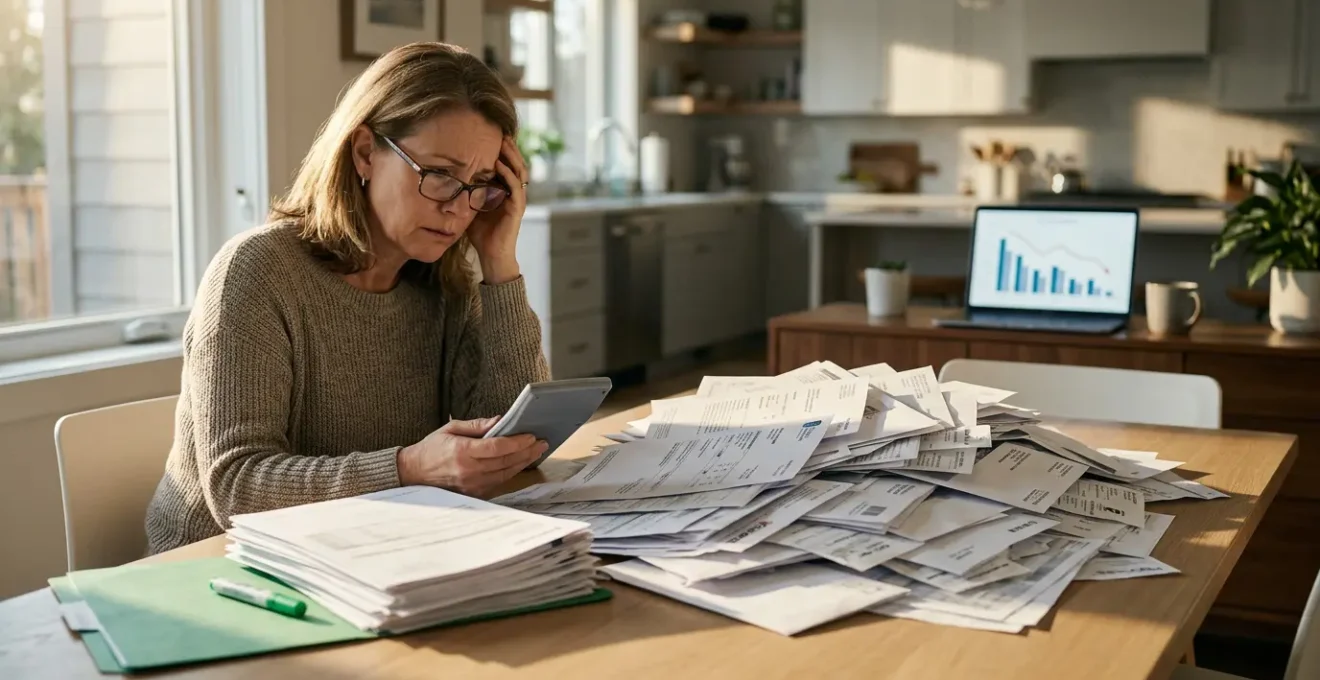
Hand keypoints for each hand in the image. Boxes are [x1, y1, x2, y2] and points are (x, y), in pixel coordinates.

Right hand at [397, 417, 547, 496]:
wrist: (413, 473)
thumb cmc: (432, 448)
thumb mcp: (451, 429)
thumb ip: (477, 425)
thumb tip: (500, 420)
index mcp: (462, 452)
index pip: (497, 447)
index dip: (517, 442)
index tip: (531, 435)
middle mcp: (469, 471)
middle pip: (506, 462)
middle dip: (527, 451)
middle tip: (542, 442)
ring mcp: (472, 485)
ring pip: (506, 474)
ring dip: (524, 462)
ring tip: (537, 451)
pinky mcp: (474, 494)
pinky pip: (499, 482)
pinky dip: (511, 472)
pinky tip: (521, 463)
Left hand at [467, 136, 527, 284]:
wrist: (492, 255)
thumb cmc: (481, 233)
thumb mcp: (471, 205)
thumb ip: (466, 190)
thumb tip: (446, 176)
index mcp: (505, 190)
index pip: (507, 164)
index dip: (502, 149)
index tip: (491, 134)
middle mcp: (514, 192)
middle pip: (516, 163)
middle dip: (509, 147)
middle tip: (500, 130)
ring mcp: (517, 200)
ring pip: (519, 171)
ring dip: (511, 156)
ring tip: (502, 142)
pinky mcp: (517, 209)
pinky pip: (515, 187)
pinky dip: (508, 175)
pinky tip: (499, 165)